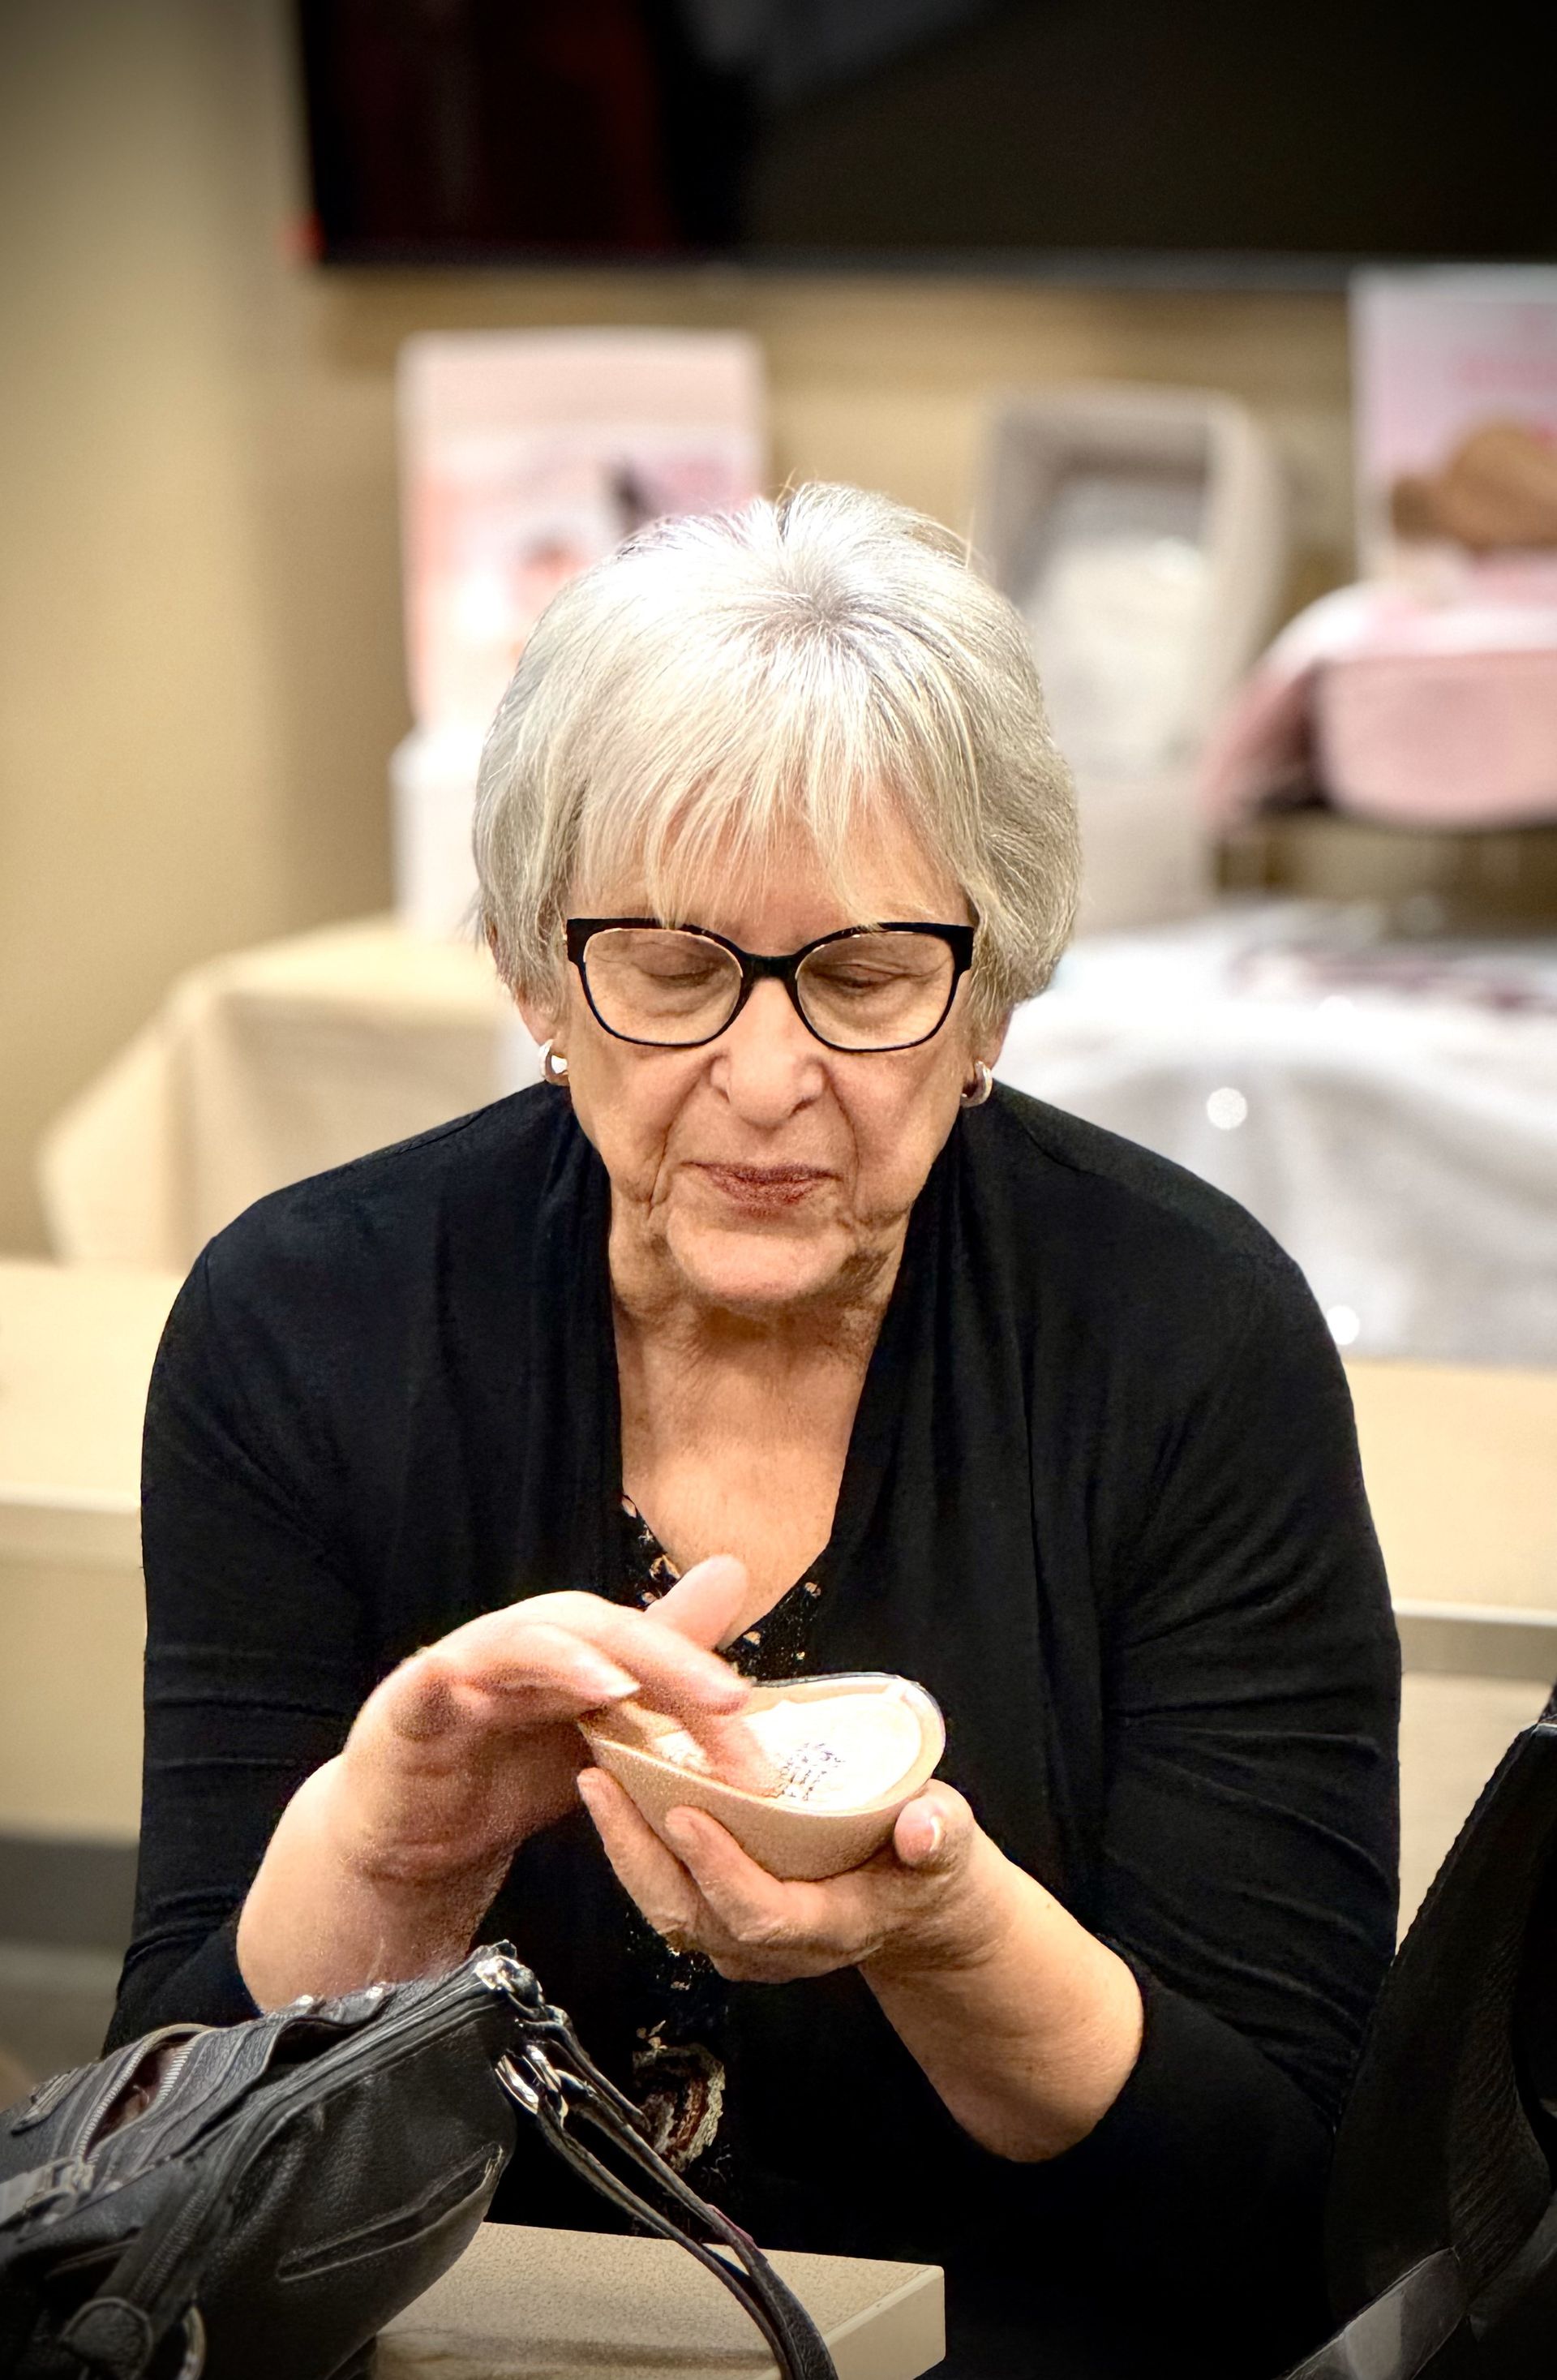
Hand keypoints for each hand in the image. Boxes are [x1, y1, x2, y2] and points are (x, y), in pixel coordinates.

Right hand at [314, 1560, 768, 1899]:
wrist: (409, 1836)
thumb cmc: (504, 1772)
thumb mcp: (594, 1739)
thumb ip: (660, 1683)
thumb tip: (732, 1591)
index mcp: (572, 1652)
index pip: (647, 1649)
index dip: (699, 1677)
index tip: (752, 1717)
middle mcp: (523, 1645)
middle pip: (596, 1631)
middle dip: (663, 1659)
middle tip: (723, 1698)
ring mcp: (463, 1671)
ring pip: (518, 1644)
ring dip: (567, 1659)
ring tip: (618, 1687)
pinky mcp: (409, 1709)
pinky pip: (429, 1683)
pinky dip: (448, 1677)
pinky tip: (468, 1682)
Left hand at [575, 1769, 1002, 1984]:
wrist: (916, 1907)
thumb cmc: (926, 1869)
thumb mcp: (948, 1847)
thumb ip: (940, 1833)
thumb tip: (925, 1823)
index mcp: (829, 1927)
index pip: (761, 1914)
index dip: (721, 1870)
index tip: (686, 1814)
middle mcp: (775, 1945)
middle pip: (691, 1915)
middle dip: (640, 1853)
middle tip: (604, 1782)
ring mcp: (742, 1939)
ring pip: (667, 1907)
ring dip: (626, 1848)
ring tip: (597, 1778)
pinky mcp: (723, 1918)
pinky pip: (668, 1892)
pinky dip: (638, 1848)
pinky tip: (619, 1794)